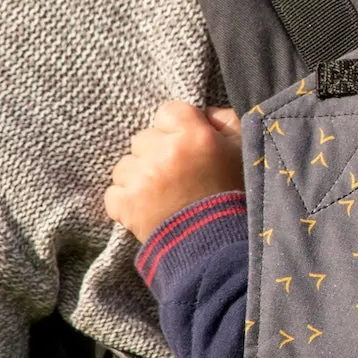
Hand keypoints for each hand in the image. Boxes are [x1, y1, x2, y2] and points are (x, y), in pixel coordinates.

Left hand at [105, 102, 243, 242]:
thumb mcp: (244, 150)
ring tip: (162, 194)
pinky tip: (148, 208)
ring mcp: (142, 178)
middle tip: (176, 174)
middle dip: (157, 152)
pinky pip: (114, 193)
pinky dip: (127, 201)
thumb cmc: (235, 195)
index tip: (186, 145)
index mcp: (194, 135)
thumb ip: (227, 121)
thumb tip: (205, 114)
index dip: (177, 127)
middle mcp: (164, 151)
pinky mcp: (125, 203)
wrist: (219, 246)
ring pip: (125, 165)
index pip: (167, 111)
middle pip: (143, 138)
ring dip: (139, 177)